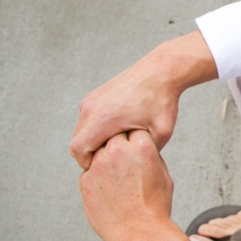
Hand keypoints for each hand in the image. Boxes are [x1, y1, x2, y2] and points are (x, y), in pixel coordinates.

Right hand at [69, 31, 217, 168]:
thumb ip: (142, 153)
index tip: (108, 167)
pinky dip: (97, 129)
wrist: (161, 71)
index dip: (89, 164)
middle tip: (115, 160)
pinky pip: (87, 119)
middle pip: (76, 142)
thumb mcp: (160, 134)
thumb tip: (131, 169)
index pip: (78, 150)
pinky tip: (119, 130)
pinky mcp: (93, 96)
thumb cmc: (163, 102)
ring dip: (95, 141)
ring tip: (120, 144)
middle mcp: (90, 108)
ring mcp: (90, 100)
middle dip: (92, 154)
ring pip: (81, 131)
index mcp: (103, 118)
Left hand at [80, 130, 184, 240]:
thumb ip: (150, 156)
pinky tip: (110, 192)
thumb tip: (139, 149)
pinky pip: (90, 171)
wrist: (138, 232)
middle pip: (113, 135)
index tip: (137, 144)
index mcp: (141, 147)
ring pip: (99, 152)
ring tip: (118, 178)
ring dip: (106, 159)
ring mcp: (98, 165)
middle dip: (119, 143)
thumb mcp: (163, 175)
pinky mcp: (85, 180)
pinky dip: (98, 177)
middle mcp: (117, 151)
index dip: (136, 137)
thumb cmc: (155, 206)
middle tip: (126, 159)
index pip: (135, 128)